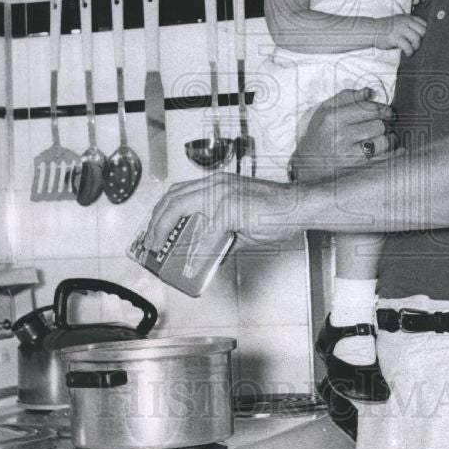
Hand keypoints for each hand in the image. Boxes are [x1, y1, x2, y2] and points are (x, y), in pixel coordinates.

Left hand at [145, 174, 301, 251]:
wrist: (298, 207)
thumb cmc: (274, 211)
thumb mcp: (239, 221)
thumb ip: (218, 233)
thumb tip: (202, 253)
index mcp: (215, 184)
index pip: (177, 192)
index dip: (160, 211)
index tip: (153, 230)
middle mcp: (215, 184)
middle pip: (171, 198)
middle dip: (155, 222)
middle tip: (150, 243)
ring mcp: (221, 194)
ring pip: (179, 208)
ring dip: (164, 231)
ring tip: (159, 250)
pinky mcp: (231, 209)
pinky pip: (207, 234)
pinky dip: (196, 252)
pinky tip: (192, 265)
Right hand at [290, 88, 394, 179]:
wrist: (306, 166)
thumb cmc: (318, 135)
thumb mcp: (324, 111)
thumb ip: (347, 97)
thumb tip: (369, 92)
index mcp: (332, 118)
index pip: (368, 108)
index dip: (382, 108)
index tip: (385, 111)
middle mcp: (340, 135)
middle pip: (379, 124)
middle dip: (386, 123)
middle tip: (387, 123)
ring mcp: (348, 154)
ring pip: (384, 141)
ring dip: (390, 138)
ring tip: (386, 137)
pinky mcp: (356, 169)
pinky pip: (384, 159)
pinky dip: (392, 153)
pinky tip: (392, 150)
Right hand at [374, 14, 426, 55]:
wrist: (371, 30)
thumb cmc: (386, 28)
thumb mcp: (399, 22)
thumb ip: (409, 25)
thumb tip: (422, 36)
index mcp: (407, 18)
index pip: (424, 24)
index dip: (427, 32)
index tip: (426, 39)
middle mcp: (405, 22)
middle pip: (423, 31)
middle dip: (423, 40)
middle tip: (419, 45)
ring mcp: (400, 29)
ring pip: (417, 38)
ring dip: (417, 46)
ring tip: (413, 50)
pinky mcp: (395, 38)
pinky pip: (407, 46)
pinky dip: (409, 52)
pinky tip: (408, 54)